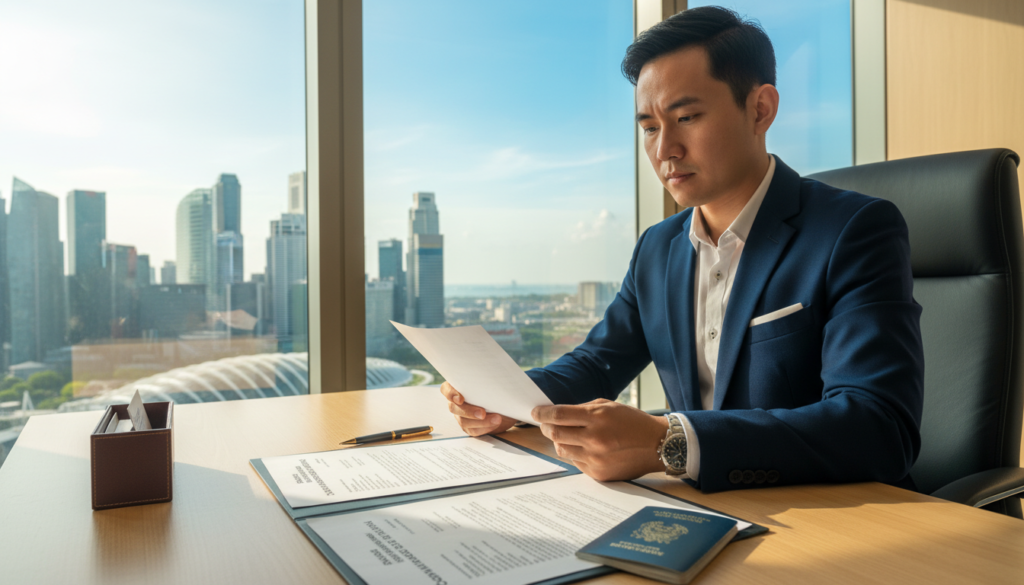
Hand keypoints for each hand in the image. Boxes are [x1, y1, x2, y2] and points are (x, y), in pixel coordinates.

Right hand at [440, 382, 516, 436]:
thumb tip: (493, 382)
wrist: (505, 405)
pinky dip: (485, 428)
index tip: (461, 399)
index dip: (451, 394)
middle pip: (454, 408)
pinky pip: (473, 430)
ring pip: (464, 421)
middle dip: (469, 411)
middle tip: (483, 413)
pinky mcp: (469, 427)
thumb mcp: (493, 385)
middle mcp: (456, 402)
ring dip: (481, 422)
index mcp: (458, 387)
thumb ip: (487, 384)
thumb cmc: (497, 390)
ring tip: (497, 419)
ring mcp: (461, 416)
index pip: (446, 389)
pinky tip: (495, 424)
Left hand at [532, 398, 668, 481]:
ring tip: (568, 436)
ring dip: (559, 442)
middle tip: (546, 424)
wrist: (657, 445)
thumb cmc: (632, 422)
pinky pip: (576, 463)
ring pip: (562, 450)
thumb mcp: (608, 406)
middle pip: (555, 434)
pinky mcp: (598, 474)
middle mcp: (594, 439)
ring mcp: (596, 459)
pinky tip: (585, 448)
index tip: (536, 412)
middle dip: (546, 427)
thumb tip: (556, 414)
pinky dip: (575, 454)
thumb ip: (582, 410)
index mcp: (597, 418)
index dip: (542, 413)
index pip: (558, 415)